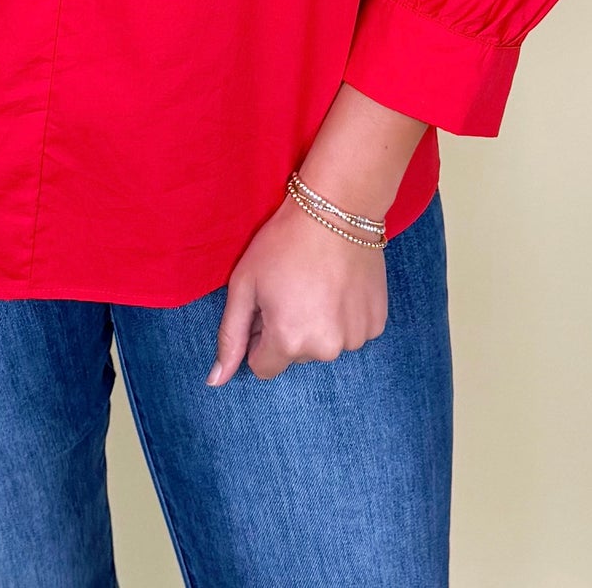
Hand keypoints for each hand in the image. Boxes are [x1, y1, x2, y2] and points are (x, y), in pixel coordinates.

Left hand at [207, 192, 387, 382]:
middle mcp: (325, 350)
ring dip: (318, 324)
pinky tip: (339, 285)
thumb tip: (215, 382)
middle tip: (292, 287)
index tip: (266, 305)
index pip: (262, 367)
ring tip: (317, 283)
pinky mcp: (376, 324)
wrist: (337, 209)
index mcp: (288, 341)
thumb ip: (230, 336)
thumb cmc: (283, 243)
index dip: (258, 336)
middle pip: (295, 355)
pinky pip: (350, 332)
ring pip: (325, 345)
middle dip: (289, 330)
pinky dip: (343, 316)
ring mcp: (355, 338)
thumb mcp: (244, 284)